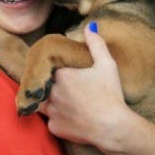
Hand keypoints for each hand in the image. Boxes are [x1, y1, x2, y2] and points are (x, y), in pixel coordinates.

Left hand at [40, 24, 129, 148]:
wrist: (112, 127)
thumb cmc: (110, 94)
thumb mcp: (107, 65)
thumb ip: (96, 44)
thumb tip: (90, 27)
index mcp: (60, 76)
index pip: (49, 68)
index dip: (54, 70)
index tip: (63, 72)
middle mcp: (51, 93)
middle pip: (43, 85)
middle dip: (48, 85)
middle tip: (61, 87)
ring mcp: (51, 112)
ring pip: (41, 103)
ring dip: (47, 101)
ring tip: (62, 101)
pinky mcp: (54, 128)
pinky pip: (51, 121)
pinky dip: (58, 119)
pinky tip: (70, 117)